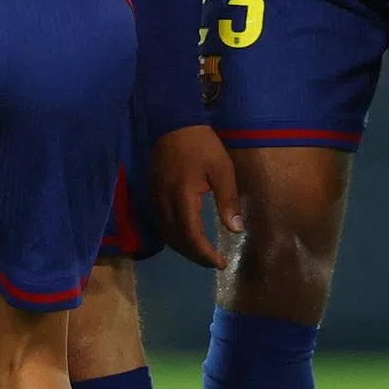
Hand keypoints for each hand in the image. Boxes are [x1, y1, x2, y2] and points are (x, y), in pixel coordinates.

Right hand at [151, 125, 244, 267]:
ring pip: (166, 234)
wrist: (172, 125)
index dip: (205, 254)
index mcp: (183, 198)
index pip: (191, 236)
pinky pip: (161, 224)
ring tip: (200, 253)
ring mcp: (155, 200)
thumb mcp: (222, 170)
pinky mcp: (152, 195)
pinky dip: (173, 236)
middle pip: (177, 240)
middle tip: (213, 262)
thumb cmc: (201, 145)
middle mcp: (165, 204)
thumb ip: (228, 200)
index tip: (220, 263)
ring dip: (183, 248)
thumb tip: (235, 230)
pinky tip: (184, 236)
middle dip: (195, 255)